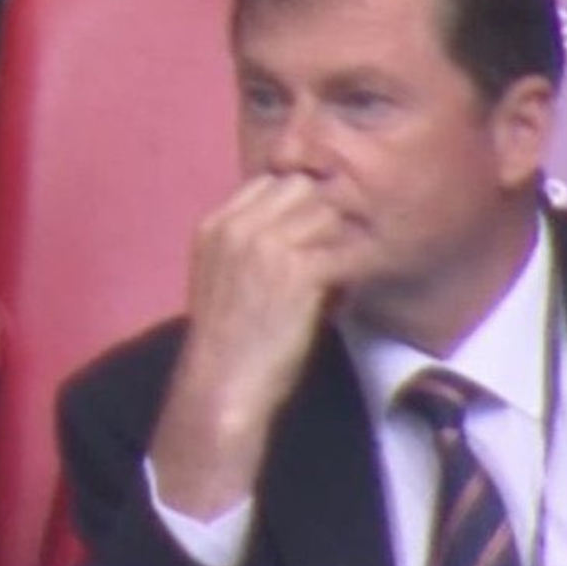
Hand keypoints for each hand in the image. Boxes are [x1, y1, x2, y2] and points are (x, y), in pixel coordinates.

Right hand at [147, 173, 363, 518]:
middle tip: (334, 247)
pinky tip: (347, 292)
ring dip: (340, 237)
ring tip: (341, 271)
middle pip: (300, 187)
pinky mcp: (297, 272)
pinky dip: (351, 267)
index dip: (297, 202)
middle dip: (322, 212)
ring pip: (326, 211)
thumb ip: (246, 245)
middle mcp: (238, 227)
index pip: (269, 181)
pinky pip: (343, 248)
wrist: (222, 384)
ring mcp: (266, 246)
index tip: (313, 231)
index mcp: (215, 226)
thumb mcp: (219, 277)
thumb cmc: (226, 341)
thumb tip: (297, 229)